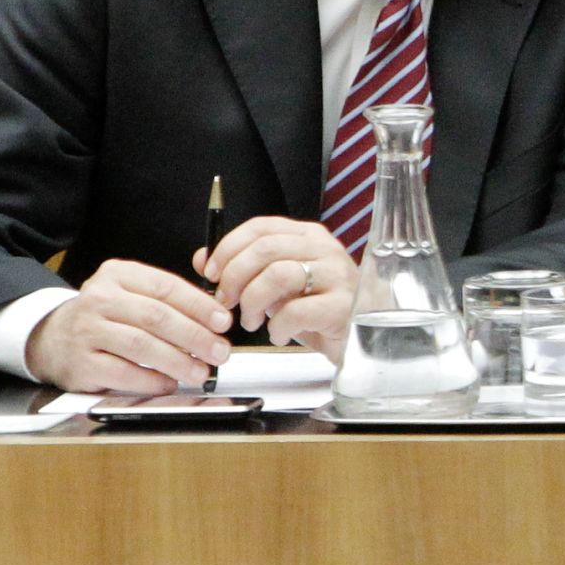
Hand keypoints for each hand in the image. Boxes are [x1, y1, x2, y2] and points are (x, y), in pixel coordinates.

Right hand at [24, 259, 232, 393]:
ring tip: (200, 371)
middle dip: (195, 336)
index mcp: (118, 274)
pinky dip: (150, 380)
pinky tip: (169, 383)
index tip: (223, 322)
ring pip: (141, 345)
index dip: (199, 306)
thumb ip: (169, 295)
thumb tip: (216, 309)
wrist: (51, 337)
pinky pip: (122, 373)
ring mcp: (87, 330)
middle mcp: (100, 298)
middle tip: (219, 351)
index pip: (166, 287)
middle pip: (157, 317)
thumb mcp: (130, 291)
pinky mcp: (80, 363)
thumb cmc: (104, 315)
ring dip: (177, 361)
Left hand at [197, 216, 357, 362]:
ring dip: (252, 302)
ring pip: (278, 275)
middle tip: (226, 301)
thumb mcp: (277, 287)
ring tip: (251, 322)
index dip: (229, 247)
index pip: (262, 226)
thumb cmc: (317, 310)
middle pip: (266, 248)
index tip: (212, 272)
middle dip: (235, 277)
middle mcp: (324, 249)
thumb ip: (244, 270)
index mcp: (308, 237)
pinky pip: (295, 311)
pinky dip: (276, 327)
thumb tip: (203, 258)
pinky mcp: (342, 306)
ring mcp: (336, 276)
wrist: (361, 338)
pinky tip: (278, 334)